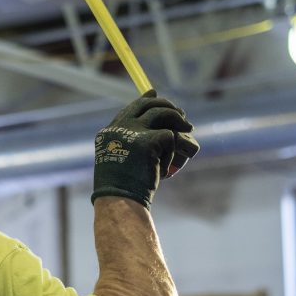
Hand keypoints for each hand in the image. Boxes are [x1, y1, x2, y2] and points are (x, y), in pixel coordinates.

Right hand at [91, 90, 198, 208]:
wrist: (120, 201)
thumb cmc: (122, 189)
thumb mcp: (121, 161)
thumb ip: (130, 144)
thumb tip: (158, 132)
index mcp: (108, 133)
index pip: (129, 109)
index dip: (144, 101)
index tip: (154, 94)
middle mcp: (118, 129)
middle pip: (146, 105)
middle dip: (166, 105)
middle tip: (181, 114)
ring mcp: (132, 133)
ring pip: (162, 113)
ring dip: (177, 120)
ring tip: (188, 129)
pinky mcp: (148, 141)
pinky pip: (170, 137)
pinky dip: (171, 153)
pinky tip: (165, 167)